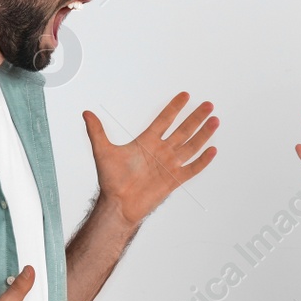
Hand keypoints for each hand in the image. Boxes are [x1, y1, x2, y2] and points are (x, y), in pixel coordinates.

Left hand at [83, 93, 217, 226]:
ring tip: (214, 121)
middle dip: (196, 117)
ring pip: (191, 146)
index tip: (185, 96)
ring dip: (203, 134)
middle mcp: (161, 152)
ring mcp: (169, 165)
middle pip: (183, 130)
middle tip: (207, 105)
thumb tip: (86, 114)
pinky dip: (202, 160)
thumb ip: (97, 132)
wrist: (118, 204)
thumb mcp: (103, 151)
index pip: (164, 120)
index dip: (174, 108)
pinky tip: (212, 150)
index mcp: (147, 142)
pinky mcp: (173, 180)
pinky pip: (192, 169)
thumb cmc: (111, 181)